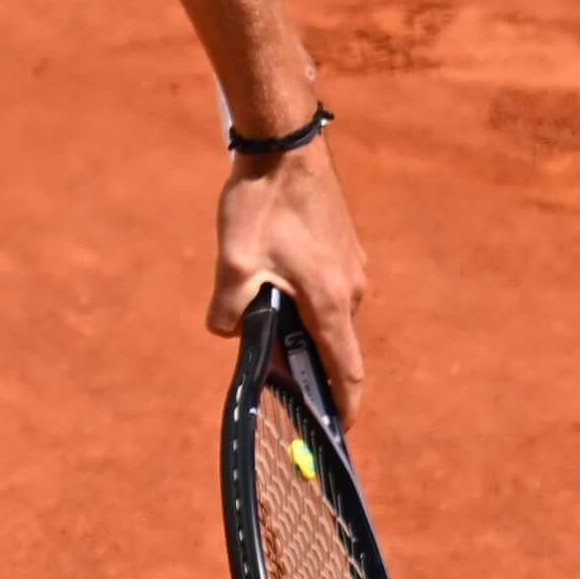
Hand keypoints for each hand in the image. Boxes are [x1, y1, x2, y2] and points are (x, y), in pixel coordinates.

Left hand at [211, 130, 366, 415]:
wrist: (285, 145)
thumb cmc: (260, 204)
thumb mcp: (232, 264)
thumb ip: (228, 310)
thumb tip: (226, 333)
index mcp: (329, 302)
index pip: (346, 372)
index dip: (343, 407)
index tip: (338, 433)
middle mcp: (351, 288)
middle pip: (333, 344)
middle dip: (305, 363)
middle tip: (270, 368)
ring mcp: (353, 265)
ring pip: (327, 313)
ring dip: (300, 325)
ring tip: (261, 314)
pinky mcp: (345, 246)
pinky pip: (328, 288)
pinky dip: (305, 300)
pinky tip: (272, 280)